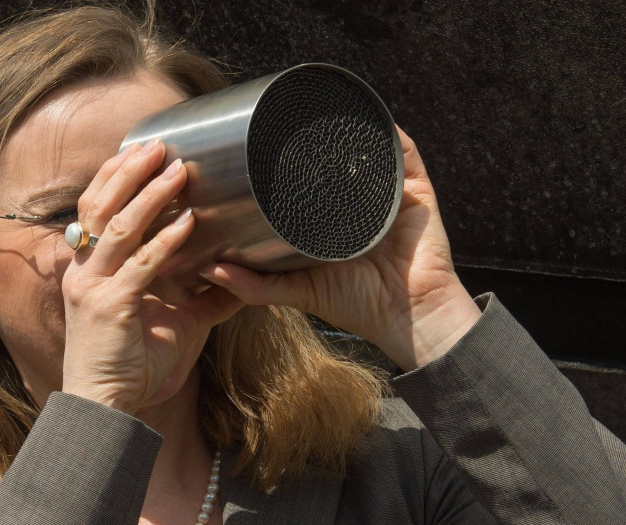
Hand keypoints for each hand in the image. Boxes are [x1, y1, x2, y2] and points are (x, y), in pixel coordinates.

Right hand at [60, 141, 242, 412]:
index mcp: (88, 269)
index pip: (94, 210)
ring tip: (176, 170)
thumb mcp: (173, 324)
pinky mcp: (110, 306)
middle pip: (101, 206)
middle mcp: (84, 271)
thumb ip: (204, 298)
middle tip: (158, 146)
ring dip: (150, 195)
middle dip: (129, 172)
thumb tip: (240, 279)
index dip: (112, 178)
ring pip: (120, 226)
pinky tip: (189, 223)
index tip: (136, 150)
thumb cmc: (133, 366)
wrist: (106, 404)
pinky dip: (165, 242)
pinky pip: (141, 265)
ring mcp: (94, 287)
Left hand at [199, 128, 480, 370]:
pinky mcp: (415, 190)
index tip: (251, 143)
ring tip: (319, 107)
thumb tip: (210, 269)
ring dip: (346, 125)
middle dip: (313, 136)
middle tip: (281, 116)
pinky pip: (404, 150)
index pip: (306, 180)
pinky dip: (386, 130)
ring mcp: (387, 192)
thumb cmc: (356, 307)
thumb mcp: (298, 292)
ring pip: (366, 147)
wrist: (408, 316)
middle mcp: (357, 199)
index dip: (283, 160)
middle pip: (335, 158)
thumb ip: (255, 285)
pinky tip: (365, 114)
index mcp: (329, 218)